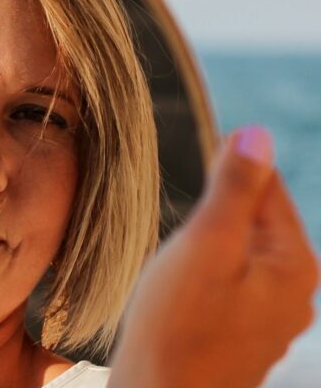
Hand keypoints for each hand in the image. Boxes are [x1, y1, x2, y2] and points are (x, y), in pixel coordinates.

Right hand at [108, 126, 318, 387]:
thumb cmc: (176, 327)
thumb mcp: (205, 243)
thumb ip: (235, 187)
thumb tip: (257, 134)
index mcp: (295, 262)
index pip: (267, 185)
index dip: (222, 177)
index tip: (190, 200)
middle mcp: (296, 291)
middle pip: (253, 221)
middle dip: (210, 221)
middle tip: (177, 247)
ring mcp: (272, 318)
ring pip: (237, 255)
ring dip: (203, 252)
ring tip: (174, 276)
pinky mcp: (245, 337)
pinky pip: (227, 287)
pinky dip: (201, 282)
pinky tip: (178, 300)